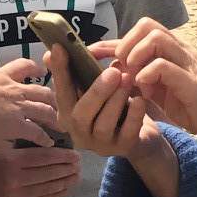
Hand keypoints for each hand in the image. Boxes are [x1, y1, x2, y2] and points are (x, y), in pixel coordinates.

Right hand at [0, 59, 58, 151]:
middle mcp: (15, 90)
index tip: (41, 71)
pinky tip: (48, 142)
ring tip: (60, 125)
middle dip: (52, 98)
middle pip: (42, 90)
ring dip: (54, 118)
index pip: (23, 66)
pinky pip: (36, 131)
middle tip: (57, 104)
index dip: (35, 68)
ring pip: (45, 110)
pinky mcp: (18, 125)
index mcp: (2, 76)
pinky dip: (44, 137)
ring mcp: (19, 107)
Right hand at [0, 145, 82, 196]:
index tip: (76, 154)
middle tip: (80, 165)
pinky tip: (60, 191)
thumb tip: (46, 140)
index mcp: (12, 161)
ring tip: (75, 178)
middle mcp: (15, 181)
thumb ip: (18, 141)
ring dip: (62, 183)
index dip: (63, 157)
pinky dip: (50, 196)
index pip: (47, 158)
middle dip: (67, 170)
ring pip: (45, 190)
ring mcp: (11, 195)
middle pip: (49, 174)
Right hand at [48, 44, 153, 160]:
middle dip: (96, 91)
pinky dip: (134, 115)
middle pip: (80, 115)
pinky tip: (140, 100)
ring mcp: (100, 144)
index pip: (60, 92)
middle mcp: (79, 132)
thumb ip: (79, 70)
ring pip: (103, 125)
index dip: (59, 72)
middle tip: (113, 72)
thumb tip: (55, 50)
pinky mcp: (122, 148)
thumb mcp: (97, 87)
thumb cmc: (114, 107)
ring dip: (116, 100)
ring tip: (128, 79)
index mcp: (68, 113)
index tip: (60, 48)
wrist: (140, 135)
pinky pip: (127, 133)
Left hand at [110, 19, 196, 153]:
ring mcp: (191, 65)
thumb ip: (144, 79)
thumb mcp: (164, 91)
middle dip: (125, 44)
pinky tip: (144, 91)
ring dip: (136, 56)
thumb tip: (116, 73)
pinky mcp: (195, 84)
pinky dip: (148, 76)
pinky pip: (165, 67)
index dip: (112, 41)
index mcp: (175, 52)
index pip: (142, 31)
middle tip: (119, 68)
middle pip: (148, 25)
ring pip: (157, 39)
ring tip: (131, 78)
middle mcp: (183, 52)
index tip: (90, 53)